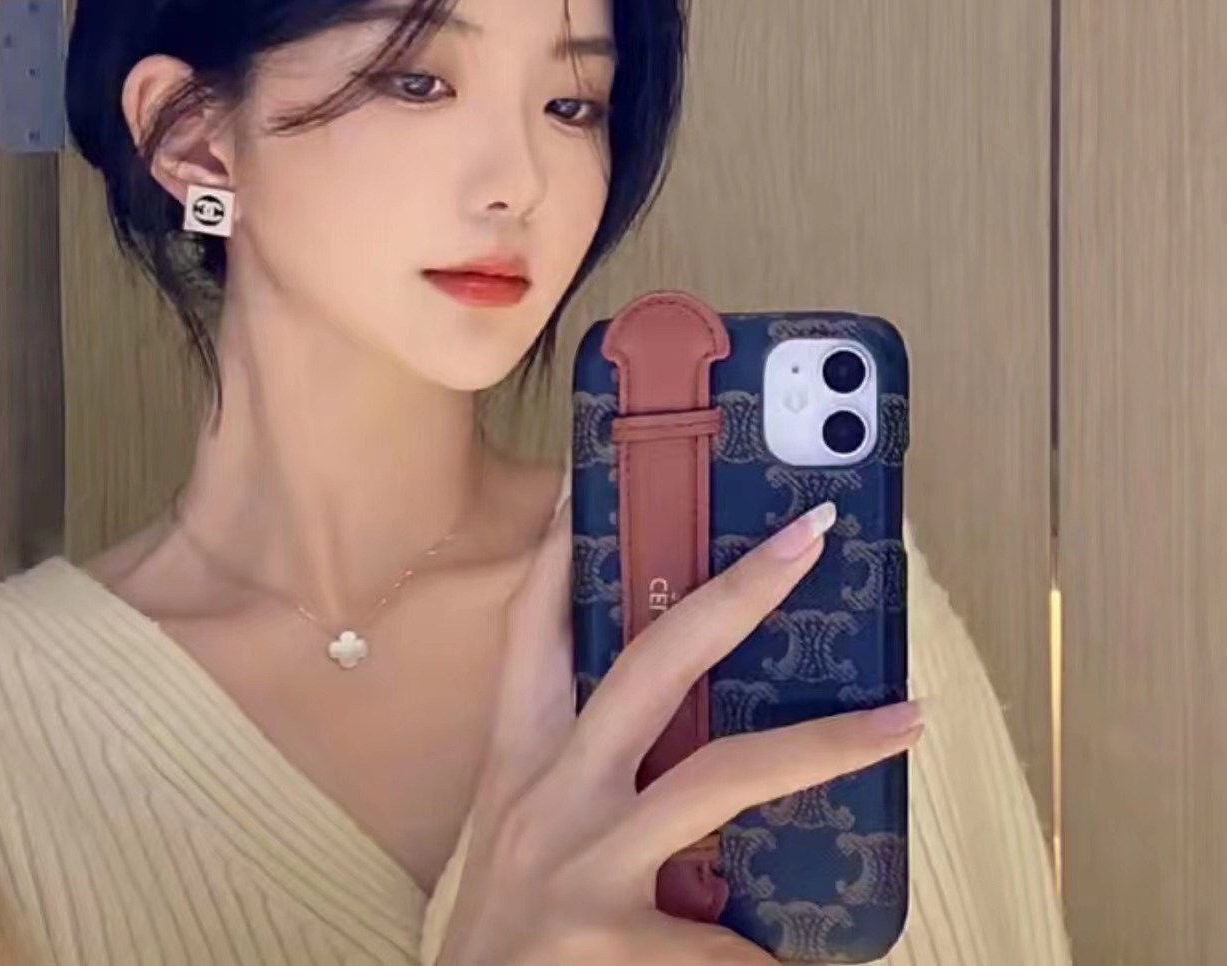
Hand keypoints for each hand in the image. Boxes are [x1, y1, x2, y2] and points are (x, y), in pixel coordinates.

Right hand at [437, 499, 922, 965]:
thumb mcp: (518, 838)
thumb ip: (582, 781)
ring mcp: (581, 866)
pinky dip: (774, 950)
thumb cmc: (499, 938)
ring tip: (907, 718)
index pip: (531, 632)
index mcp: (519, 765)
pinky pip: (730, 939)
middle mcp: (548, 797)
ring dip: (828, 744)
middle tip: (811, 538)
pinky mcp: (613, 946)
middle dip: (737, 592)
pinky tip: (803, 956)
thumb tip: (687, 733)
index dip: (562, 553)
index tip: (593, 486)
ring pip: (724, 775)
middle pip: (651, 663)